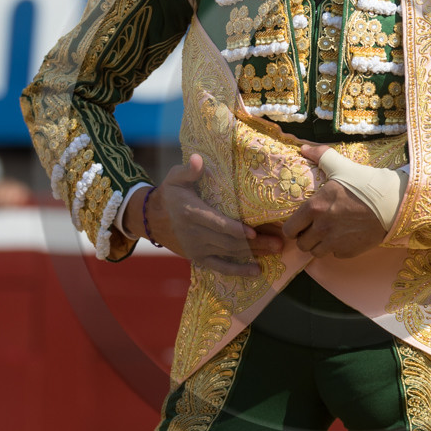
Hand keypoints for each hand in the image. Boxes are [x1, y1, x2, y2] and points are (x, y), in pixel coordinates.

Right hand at [126, 154, 283, 274]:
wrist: (152, 219)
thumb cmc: (170, 194)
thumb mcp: (175, 178)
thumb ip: (188, 170)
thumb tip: (198, 159)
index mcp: (191, 212)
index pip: (216, 223)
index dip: (235, 230)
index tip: (253, 232)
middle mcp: (194, 234)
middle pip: (228, 241)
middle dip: (255, 243)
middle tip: (279, 242)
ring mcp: (197, 248)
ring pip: (229, 253)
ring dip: (253, 254)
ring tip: (276, 251)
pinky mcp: (199, 258)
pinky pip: (220, 267)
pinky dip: (238, 271)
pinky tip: (256, 271)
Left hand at [281, 143, 386, 258]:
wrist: (393, 202)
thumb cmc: (365, 182)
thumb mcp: (341, 166)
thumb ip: (321, 156)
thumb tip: (304, 148)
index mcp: (315, 208)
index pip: (289, 229)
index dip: (292, 227)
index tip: (300, 223)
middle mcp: (321, 228)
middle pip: (301, 244)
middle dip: (305, 237)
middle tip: (314, 228)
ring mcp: (335, 243)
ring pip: (316, 253)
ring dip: (319, 245)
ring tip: (328, 234)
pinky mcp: (349, 251)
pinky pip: (335, 255)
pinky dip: (337, 249)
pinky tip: (344, 237)